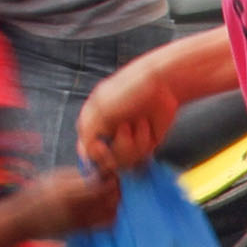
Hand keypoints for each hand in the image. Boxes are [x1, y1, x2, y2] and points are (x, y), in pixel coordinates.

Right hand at [21, 168, 122, 239]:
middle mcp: (75, 207)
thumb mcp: (53, 177)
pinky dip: (111, 215)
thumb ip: (76, 174)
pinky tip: (106, 208)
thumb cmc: (36, 194)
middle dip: (115, 187)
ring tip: (110, 194)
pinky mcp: (81, 231)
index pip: (100, 183)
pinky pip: (105, 224)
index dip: (110, 176)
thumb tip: (98, 172)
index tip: (109, 171)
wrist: (22, 220)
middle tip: (113, 181)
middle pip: (109, 198)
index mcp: (67, 190)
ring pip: (111, 212)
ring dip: (115, 201)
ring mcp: (79, 221)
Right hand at [76, 57, 183, 174]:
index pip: (87, 154)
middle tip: (125, 128)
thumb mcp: (100, 109)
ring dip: (133, 143)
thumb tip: (87, 156)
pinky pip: (141, 157)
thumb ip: (88, 133)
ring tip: (137, 123)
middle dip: (119, 147)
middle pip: (108, 163)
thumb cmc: (126, 89)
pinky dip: (143, 142)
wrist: (159, 83)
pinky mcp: (144, 145)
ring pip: (125, 162)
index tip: (103, 149)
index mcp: (93, 127)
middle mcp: (108, 137)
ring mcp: (127, 142)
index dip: (96, 157)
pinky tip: (146, 126)